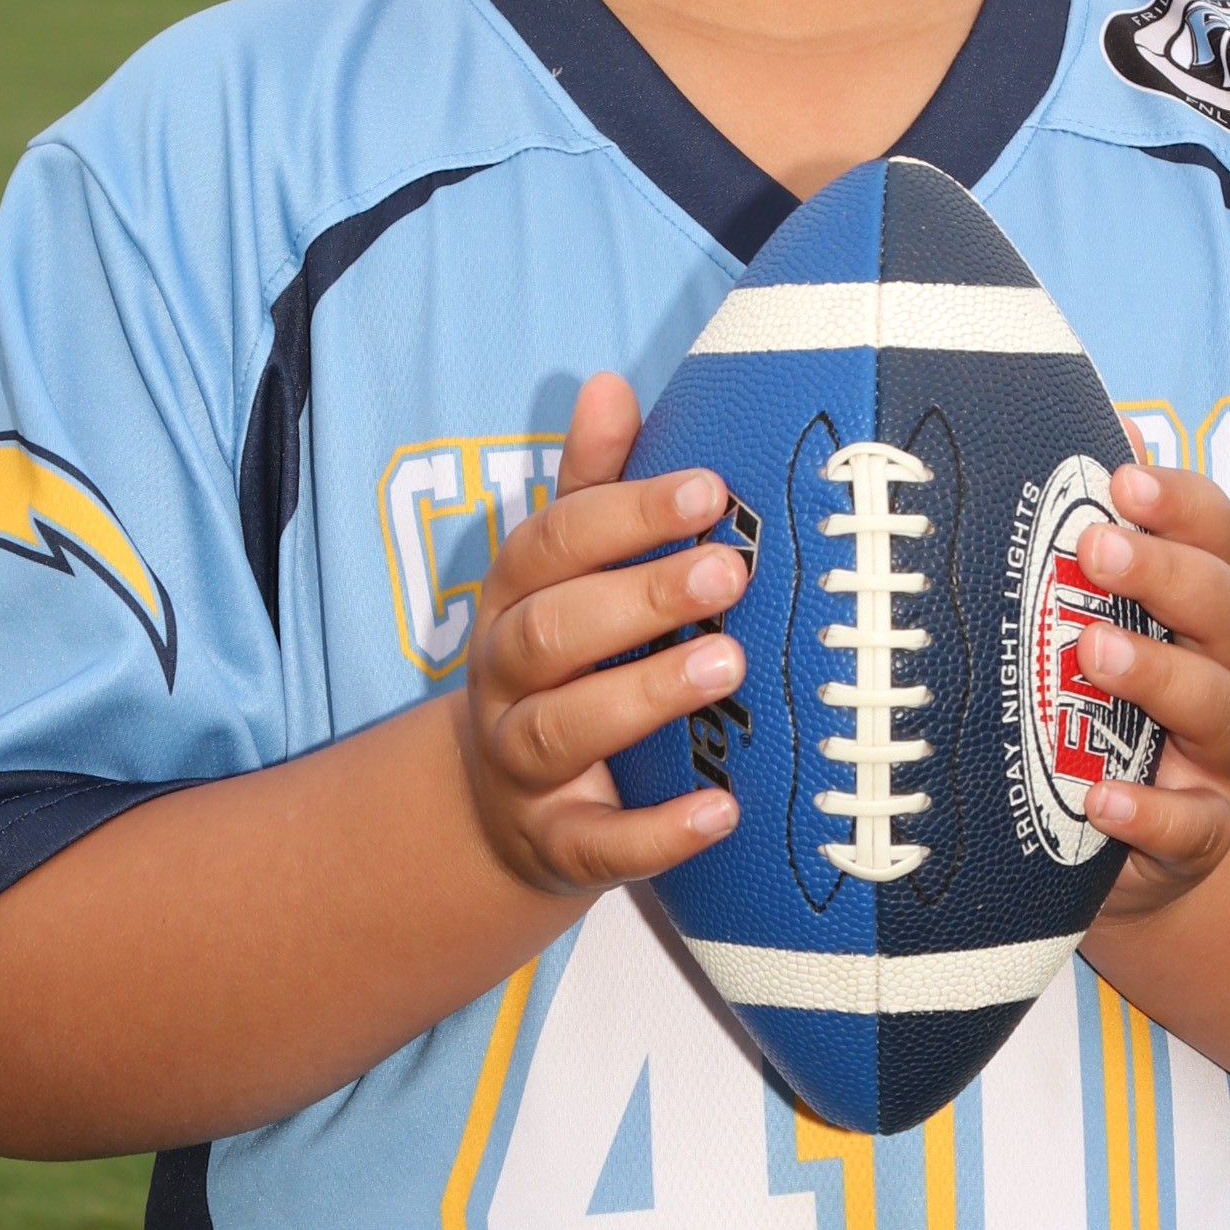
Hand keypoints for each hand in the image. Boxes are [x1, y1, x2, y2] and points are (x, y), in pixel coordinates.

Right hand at [459, 371, 749, 899]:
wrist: (500, 811)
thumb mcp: (564, 577)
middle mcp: (505, 679)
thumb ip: (590, 488)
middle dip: (638, 600)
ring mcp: (522, 767)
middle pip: (551, 633)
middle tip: (728, 573)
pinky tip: (722, 812)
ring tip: (728, 667)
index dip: (624, 515)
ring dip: (644, 696)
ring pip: (564, 730)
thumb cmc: (563, 665)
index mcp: (513, 600)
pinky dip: (656, 832)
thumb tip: (609, 384)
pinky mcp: (554, 845)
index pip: (550, 546)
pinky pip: (597, 843)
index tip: (708, 490)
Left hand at [1072, 457, 1229, 926]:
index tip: (1123, 479)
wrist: (1105, 842)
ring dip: (1160, 674)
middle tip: (1098, 548)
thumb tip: (1095, 428)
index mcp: (1201, 611)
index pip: (1218, 541)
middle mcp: (1225, 675)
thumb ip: (1091, 536)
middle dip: (1169, 576)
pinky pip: (1191, 825)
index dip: (1181, 505)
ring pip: (1222, 710)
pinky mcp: (1200, 835)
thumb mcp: (1089, 622)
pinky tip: (1100, 797)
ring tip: (1092, 653)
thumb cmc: (1094, 708)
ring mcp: (1217, 758)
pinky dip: (1150, 811)